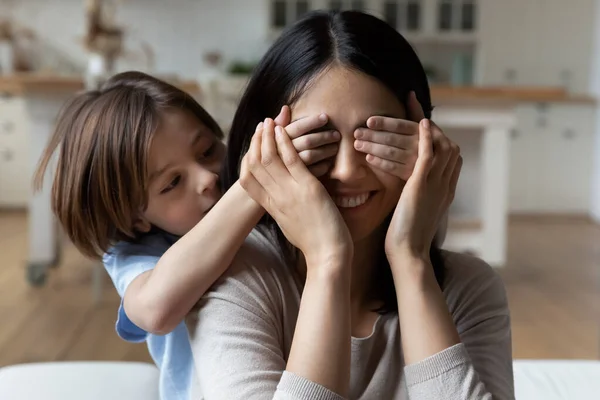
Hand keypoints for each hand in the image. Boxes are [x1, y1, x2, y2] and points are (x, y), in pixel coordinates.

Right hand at [240, 118, 352, 267]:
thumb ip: (284, 210)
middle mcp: (276, 198)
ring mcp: (290, 192)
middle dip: (257, 142)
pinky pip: (291, 160)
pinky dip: (285, 142)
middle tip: (260, 125)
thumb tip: (283, 204)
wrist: (328, 255)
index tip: (252, 145)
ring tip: (269, 121)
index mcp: (271, 208)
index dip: (247, 159)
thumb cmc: (314, 243)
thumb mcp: (291, 225)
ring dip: (268, 137)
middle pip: (255, 165)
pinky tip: (283, 129)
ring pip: (270, 159)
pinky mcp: (307, 188)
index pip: (248, 180)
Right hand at [274, 105, 339, 176]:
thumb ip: (279, 125)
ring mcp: (289, 170)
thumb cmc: (273, 159)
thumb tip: (285, 108)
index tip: (325, 117)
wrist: (271, 189)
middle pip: (307, 141)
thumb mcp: (272, 140)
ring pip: (311, 155)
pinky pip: (315, 171)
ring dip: (326, 149)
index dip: (312, 121)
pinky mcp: (298, 182)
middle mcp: (281, 154)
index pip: (296, 128)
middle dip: (324, 135)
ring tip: (335, 147)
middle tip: (336, 134)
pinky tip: (328, 163)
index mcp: (275, 141)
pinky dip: (324, 166)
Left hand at [353, 91, 424, 180]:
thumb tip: (410, 93)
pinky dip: (379, 162)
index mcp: (422, 131)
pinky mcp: (411, 174)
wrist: (437, 170)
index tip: (368, 121)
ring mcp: (416, 160)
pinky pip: (392, 167)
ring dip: (372, 147)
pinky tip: (368, 158)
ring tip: (357, 144)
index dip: (384, 123)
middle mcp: (420, 144)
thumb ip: (416, 112)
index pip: (400, 125)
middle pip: (392, 138)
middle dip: (372, 135)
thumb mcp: (425, 129)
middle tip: (356, 133)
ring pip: (389, 152)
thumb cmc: (426, 145)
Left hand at [384, 118, 461, 263]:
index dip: (442, 142)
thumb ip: (419, 199)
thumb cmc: (407, 238)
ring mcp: (436, 184)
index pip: (450, 160)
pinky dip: (427, 136)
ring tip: (421, 116)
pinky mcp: (422, 184)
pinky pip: (429, 154)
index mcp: (445, 193)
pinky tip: (422, 122)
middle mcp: (445, 186)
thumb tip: (411, 193)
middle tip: (422, 112)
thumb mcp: (417, 213)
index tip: (431, 128)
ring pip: (441, 147)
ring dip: (429, 129)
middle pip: (449, 149)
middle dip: (436, 129)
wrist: (408, 252)